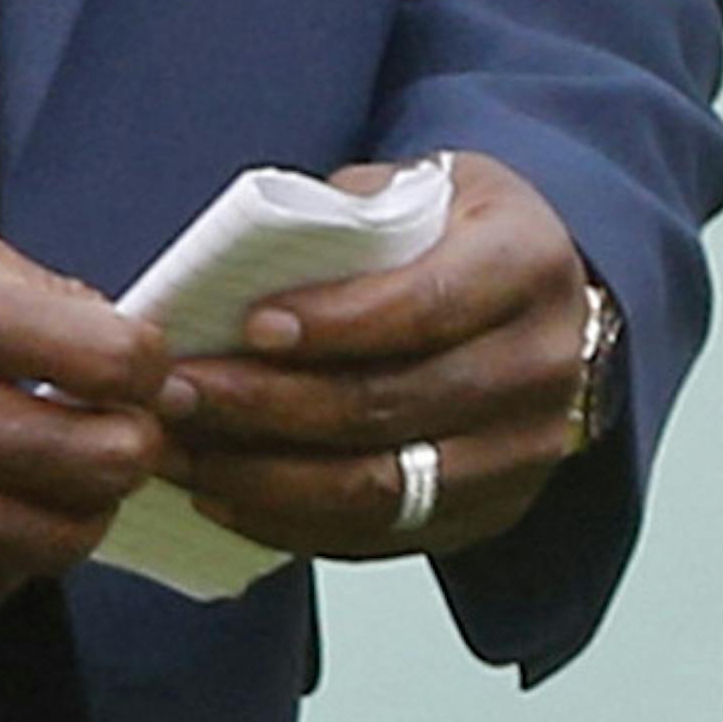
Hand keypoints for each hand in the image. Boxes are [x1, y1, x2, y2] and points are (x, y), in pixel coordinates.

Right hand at [0, 183, 168, 608]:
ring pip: (49, 545)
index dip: (146, 363)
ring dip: (80, 508)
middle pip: (95, 467)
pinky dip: (11, 552)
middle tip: (120, 420)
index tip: (136, 360)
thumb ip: (22, 287)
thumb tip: (114, 343)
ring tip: (62, 464)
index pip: (104, 362)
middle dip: (133, 443)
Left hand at [151, 154, 588, 560]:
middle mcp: (541, 370)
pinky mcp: (491, 514)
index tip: (251, 325)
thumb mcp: (422, 183)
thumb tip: (241, 262)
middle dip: (271, 405)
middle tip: (178, 390)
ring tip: (178, 450)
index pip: (429, 305)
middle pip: (393, 406)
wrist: (544, 299)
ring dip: (264, 477)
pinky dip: (294, 523)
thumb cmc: (459, 229)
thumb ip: (346, 214)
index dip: (339, 323)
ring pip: (384, 489)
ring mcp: (523, 456)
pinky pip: (383, 538)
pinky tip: (221, 495)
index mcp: (526, 266)